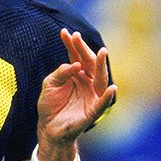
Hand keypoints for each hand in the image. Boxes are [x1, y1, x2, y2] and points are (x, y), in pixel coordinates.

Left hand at [35, 29, 116, 160]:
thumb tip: (74, 65)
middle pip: (89, 63)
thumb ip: (61, 73)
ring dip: (101, 65)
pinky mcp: (92, 111)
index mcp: (78, 75)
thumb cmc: (50, 105)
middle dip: (84, 49)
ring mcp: (91, 96)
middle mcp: (87, 83)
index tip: (65, 32)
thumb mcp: (50, 84)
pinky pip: (102, 103)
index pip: (76, 56)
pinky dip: (107, 97)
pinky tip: (112, 88)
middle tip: (78, 36)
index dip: (72, 45)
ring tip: (101, 52)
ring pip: (100, 79)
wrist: (48, 128)